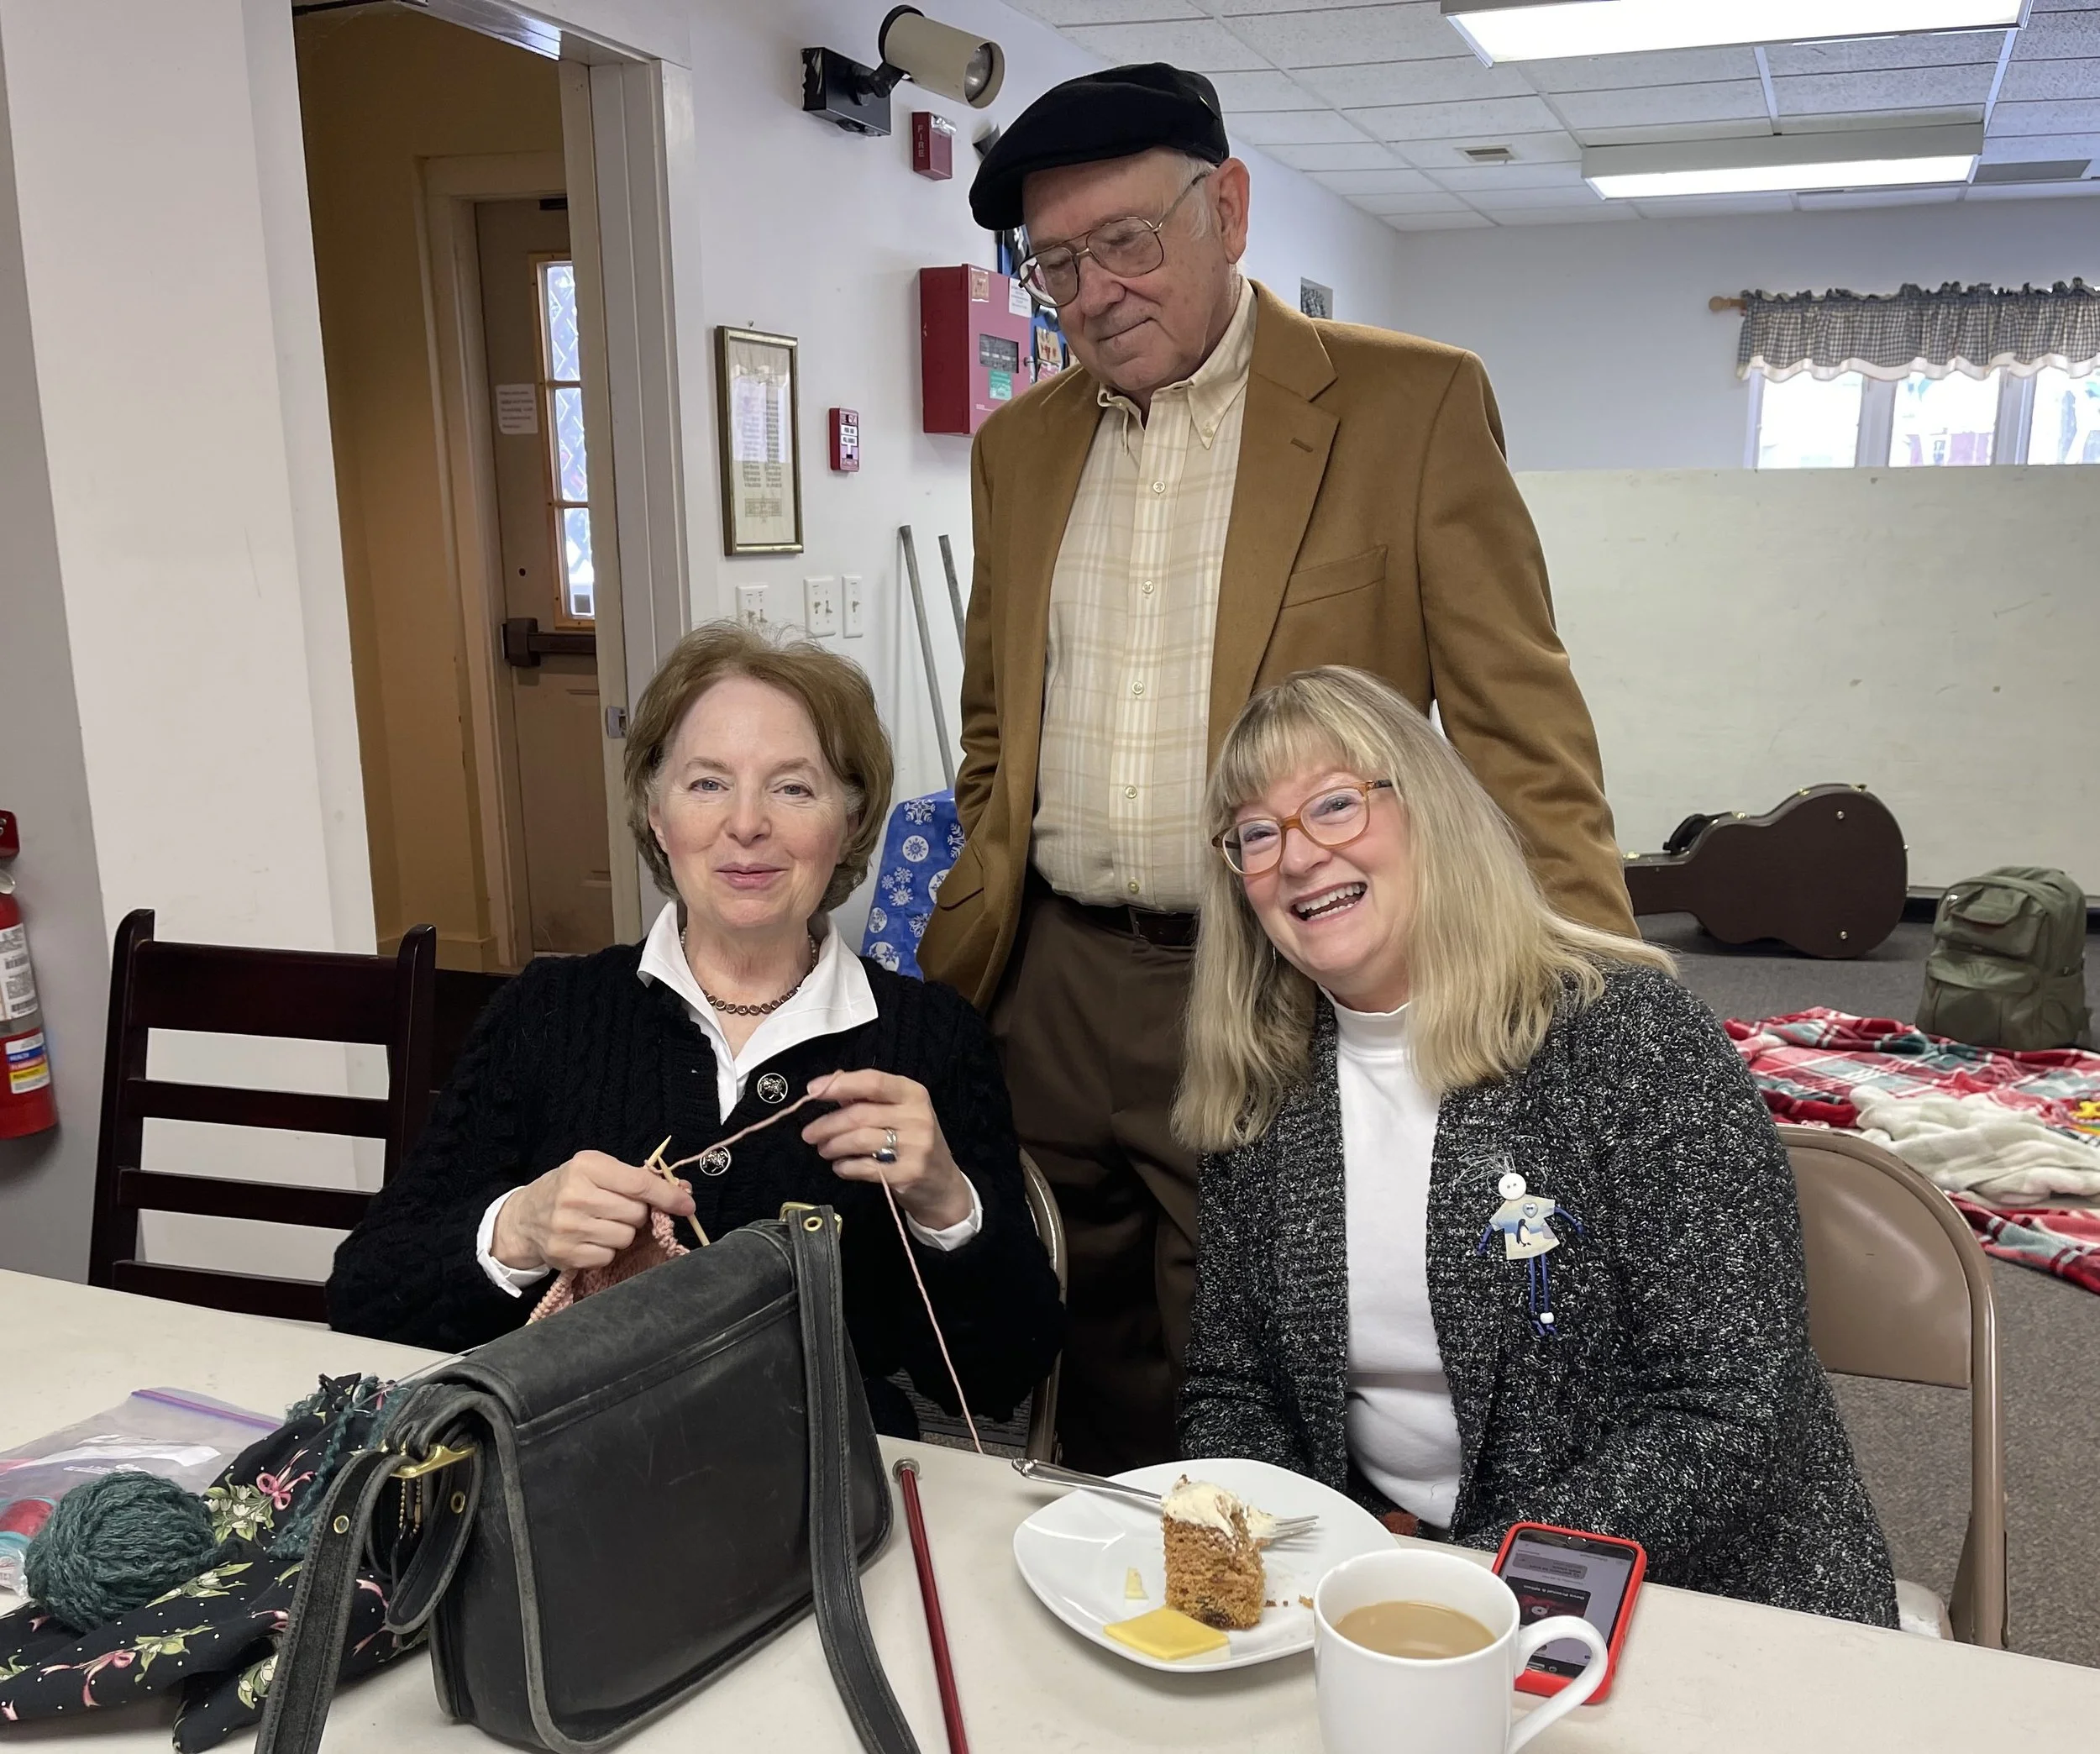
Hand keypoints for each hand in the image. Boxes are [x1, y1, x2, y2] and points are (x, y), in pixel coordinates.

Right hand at [490, 1151, 695, 1272]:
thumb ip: (638, 1179)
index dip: (668, 1196)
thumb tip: (683, 1192)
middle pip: (636, 1213)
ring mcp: (568, 1227)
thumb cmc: (570, 1188)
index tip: (687, 1204)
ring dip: (622, 1233)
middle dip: (637, 1214)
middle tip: (618, 1209)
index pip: (639, 1183)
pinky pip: (608, 1256)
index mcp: (586, 1166)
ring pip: (625, 1237)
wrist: (524, 1217)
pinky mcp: (565, 1253)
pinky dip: (606, 1250)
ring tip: (602, 1223)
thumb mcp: (598, 1171)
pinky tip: (590, 1239)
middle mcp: (575, 1196)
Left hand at [801, 1070, 972, 1231]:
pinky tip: (840, 1166)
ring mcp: (915, 1146)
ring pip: (859, 1140)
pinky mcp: (908, 1173)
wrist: (943, 1184)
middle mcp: (917, 1116)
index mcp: (913, 1094)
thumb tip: (830, 1086)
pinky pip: (864, 1167)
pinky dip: (845, 1166)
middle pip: (860, 1114)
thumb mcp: (900, 1113)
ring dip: (833, 1146)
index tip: (812, 1090)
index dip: (839, 1085)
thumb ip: (868, 1100)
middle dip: (827, 1124)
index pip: (872, 1082)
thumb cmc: (915, 1142)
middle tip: (809, 1133)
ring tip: (824, 1150)